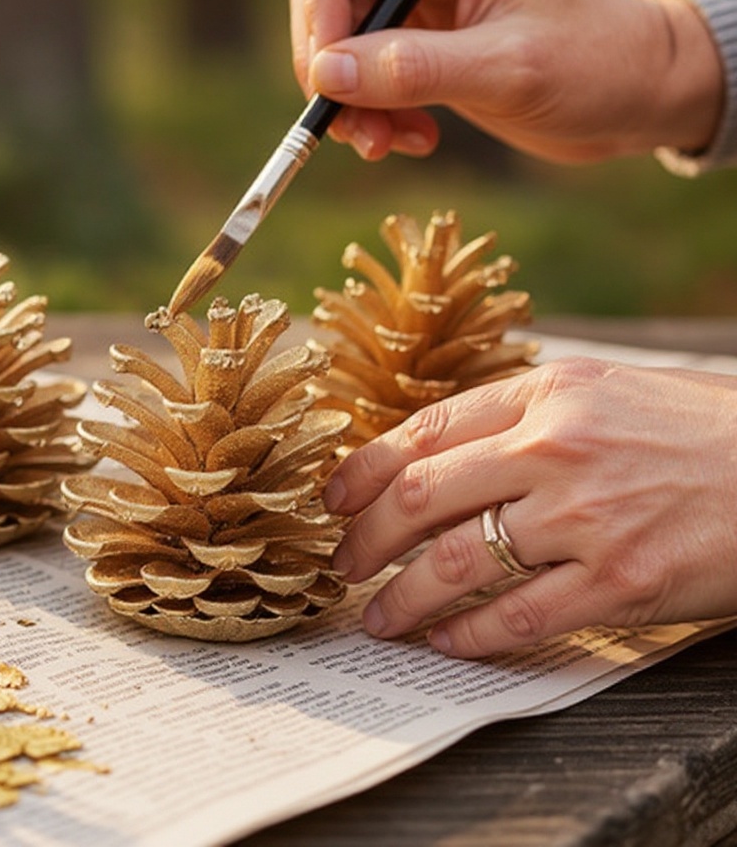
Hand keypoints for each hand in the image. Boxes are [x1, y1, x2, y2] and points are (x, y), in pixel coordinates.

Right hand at [289, 0, 722, 162]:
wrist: (632, 99)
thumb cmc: (594, 63)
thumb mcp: (506, 68)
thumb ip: (414, 69)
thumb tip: (327, 75)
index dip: (323, 2)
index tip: (328, 73)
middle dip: (328, 62)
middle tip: (348, 120)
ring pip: (338, 41)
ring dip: (348, 99)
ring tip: (384, 144)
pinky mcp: (419, 44)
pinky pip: (361, 75)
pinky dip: (371, 114)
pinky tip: (411, 139)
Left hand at [325, 357, 736, 657]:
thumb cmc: (697, 429)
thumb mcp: (604, 391)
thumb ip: (522, 415)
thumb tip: (439, 454)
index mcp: (548, 392)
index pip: (424, 430)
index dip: (364, 469)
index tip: (335, 500)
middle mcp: (556, 448)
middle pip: (421, 495)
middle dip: (366, 538)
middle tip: (344, 565)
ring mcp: (586, 517)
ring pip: (456, 562)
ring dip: (403, 597)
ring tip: (379, 617)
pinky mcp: (622, 582)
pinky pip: (519, 617)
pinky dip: (470, 635)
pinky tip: (446, 642)